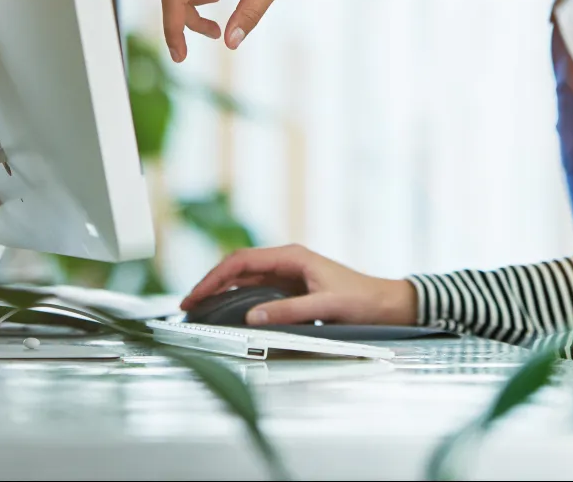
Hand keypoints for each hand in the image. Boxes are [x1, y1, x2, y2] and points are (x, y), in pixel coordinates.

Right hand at [180, 245, 416, 326]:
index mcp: (293, 256)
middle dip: (211, 283)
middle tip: (189, 305)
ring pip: (244, 278)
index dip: (214, 277)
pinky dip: (235, 298)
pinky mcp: (291, 288)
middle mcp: (287, 261)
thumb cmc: (361, 300)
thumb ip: (289, 311)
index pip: (242, 261)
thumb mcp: (326, 305)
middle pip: (238, 267)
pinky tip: (224, 310)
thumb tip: (252, 316)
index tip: (196, 295)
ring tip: (199, 308)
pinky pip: (255, 290)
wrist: (384, 303)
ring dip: (221, 291)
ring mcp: (288, 274)